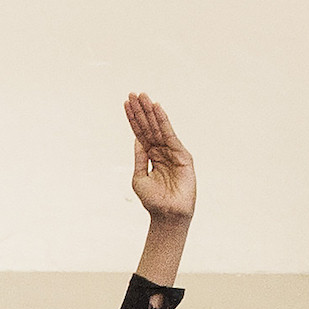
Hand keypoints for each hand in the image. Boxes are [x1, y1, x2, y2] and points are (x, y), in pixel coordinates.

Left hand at [126, 93, 195, 225]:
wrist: (167, 215)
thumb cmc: (153, 200)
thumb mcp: (139, 177)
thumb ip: (139, 158)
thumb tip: (136, 139)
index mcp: (150, 156)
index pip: (140, 133)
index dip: (133, 119)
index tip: (126, 103)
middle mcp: (161, 151)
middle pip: (148, 126)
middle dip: (140, 110)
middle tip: (133, 93)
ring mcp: (171, 152)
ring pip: (158, 127)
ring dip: (150, 111)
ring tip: (142, 96)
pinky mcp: (181, 154)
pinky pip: (170, 134)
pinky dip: (163, 120)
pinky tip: (157, 108)